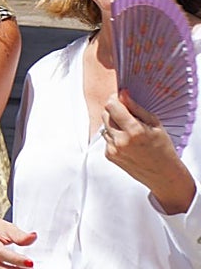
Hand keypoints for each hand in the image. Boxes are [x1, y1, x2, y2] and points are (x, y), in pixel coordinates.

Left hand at [102, 91, 196, 213]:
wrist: (163, 174)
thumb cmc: (163, 148)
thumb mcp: (155, 124)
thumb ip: (136, 108)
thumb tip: (122, 93)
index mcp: (134, 130)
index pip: (111, 106)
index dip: (115, 99)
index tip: (120, 98)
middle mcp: (121, 140)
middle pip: (105, 114)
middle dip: (113, 111)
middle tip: (126, 114)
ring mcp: (113, 149)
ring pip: (104, 126)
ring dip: (113, 124)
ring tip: (130, 131)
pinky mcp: (109, 155)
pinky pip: (106, 138)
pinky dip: (114, 136)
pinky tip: (127, 142)